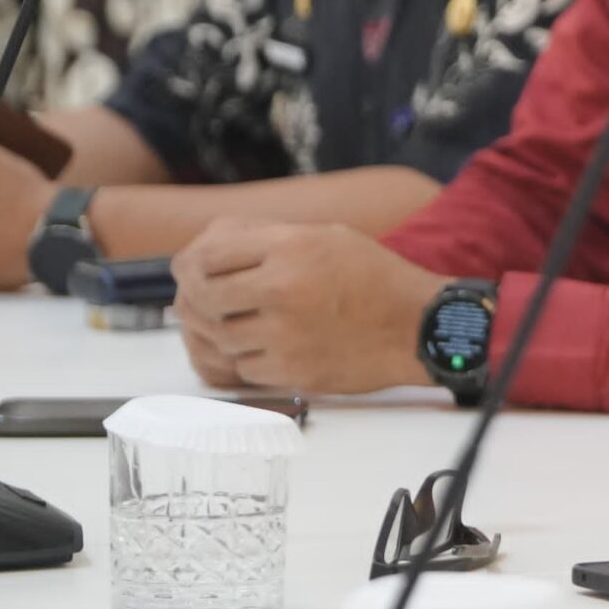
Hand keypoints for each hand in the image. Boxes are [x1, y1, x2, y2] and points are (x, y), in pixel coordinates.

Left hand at [172, 220, 443, 394]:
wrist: (417, 327)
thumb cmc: (375, 278)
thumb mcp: (326, 236)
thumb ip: (269, 239)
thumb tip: (211, 247)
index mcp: (290, 247)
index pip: (207, 255)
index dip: (190, 265)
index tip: (191, 271)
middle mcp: (282, 288)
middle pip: (202, 298)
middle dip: (195, 301)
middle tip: (200, 303)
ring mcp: (285, 334)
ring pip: (219, 337)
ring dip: (222, 332)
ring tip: (238, 325)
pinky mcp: (293, 372)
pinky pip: (245, 368)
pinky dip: (248, 360)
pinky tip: (267, 348)